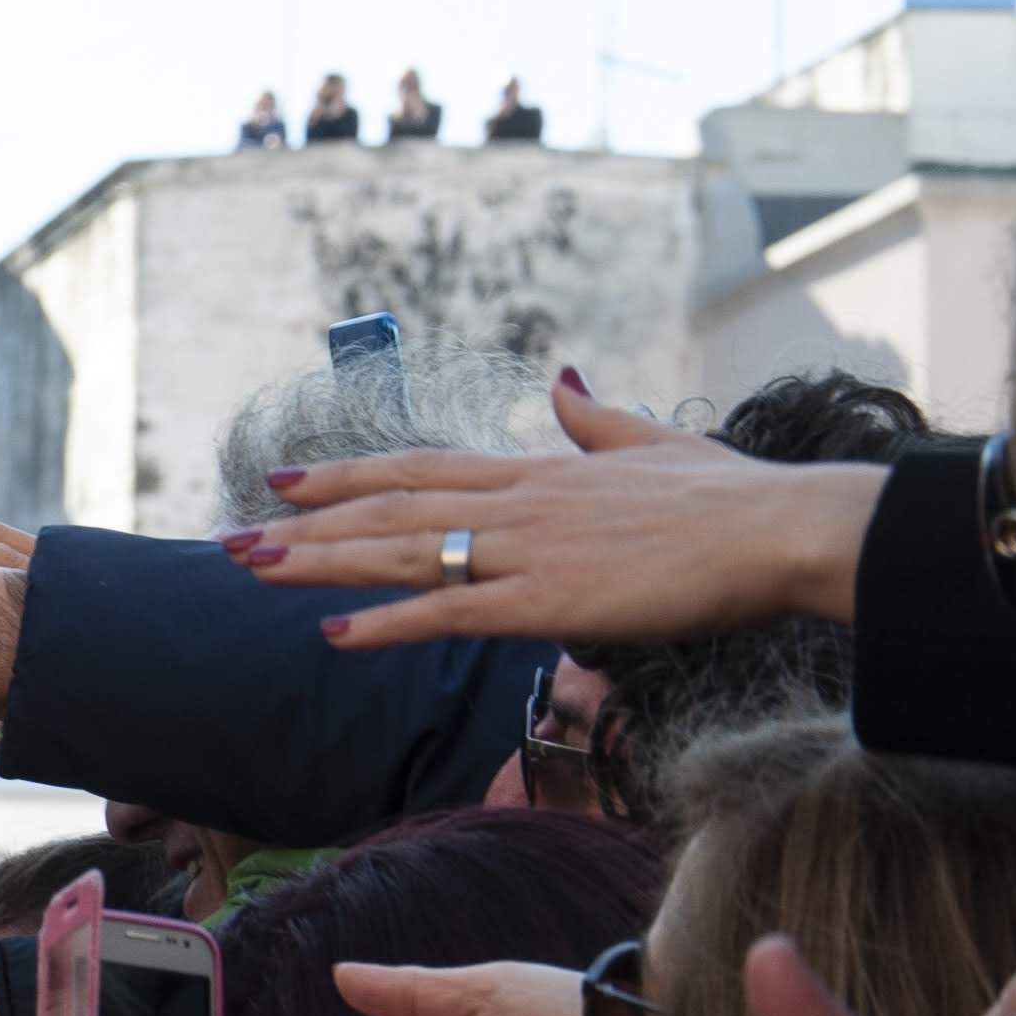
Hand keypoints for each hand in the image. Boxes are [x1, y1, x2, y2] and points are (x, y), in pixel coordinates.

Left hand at [231, 375, 883, 652]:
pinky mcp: (547, 601)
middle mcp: (519, 504)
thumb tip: (565, 381)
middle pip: (390, 508)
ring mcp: (528, 550)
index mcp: (540, 472)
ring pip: (401, 554)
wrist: (785, 528)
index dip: (347, 477)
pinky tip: (331, 634)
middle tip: (229, 537)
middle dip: (305, 525)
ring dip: (319, 564)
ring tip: (249, 569)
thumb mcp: (656, 446)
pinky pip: (447, 613)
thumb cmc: (735, 499)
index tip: (284, 482)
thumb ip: (598, 421)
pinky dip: (385, 623)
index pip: (421, 469)